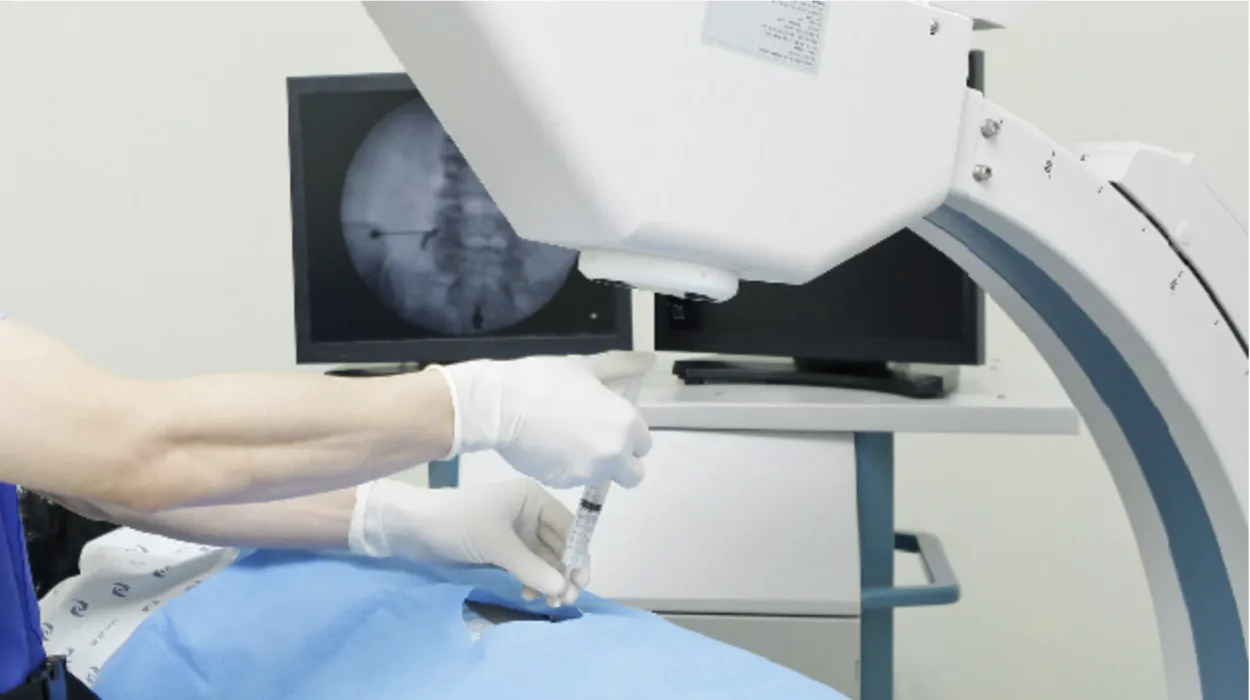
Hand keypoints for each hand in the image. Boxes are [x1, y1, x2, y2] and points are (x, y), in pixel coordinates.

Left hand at [348, 478, 589, 605]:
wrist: (415, 528)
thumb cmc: (459, 524)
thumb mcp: (497, 544)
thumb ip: (532, 567)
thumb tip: (562, 588)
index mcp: (533, 498)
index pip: (569, 527)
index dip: (578, 555)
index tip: (580, 583)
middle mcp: (530, 513)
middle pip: (560, 545)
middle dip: (564, 572)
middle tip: (565, 600)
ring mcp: (517, 532)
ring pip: (545, 559)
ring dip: (549, 580)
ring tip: (546, 601)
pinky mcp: (503, 549)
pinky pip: (529, 566)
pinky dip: (533, 581)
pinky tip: (528, 594)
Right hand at [431, 351, 654, 488]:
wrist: (502, 405)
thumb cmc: (547, 379)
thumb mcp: (588, 367)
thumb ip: (623, 366)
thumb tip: (649, 359)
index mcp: (626, 424)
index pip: (644, 445)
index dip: (628, 435)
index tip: (608, 423)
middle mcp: (615, 454)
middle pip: (632, 473)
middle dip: (620, 462)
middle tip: (594, 440)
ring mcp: (589, 473)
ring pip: (602, 477)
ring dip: (592, 464)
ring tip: (564, 437)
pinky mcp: (563, 484)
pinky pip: (574, 479)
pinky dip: (566, 468)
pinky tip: (548, 446)